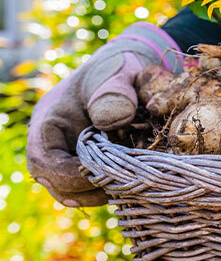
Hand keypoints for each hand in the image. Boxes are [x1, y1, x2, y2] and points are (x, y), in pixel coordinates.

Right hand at [27, 23, 181, 206]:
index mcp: (51, 120)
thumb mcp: (118, 72)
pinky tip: (136, 183)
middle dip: (88, 189)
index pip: (44, 161)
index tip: (102, 176)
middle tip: (124, 186)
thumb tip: (112, 121)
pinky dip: (112, 188)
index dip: (69, 175)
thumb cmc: (119, 67)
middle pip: (56, 183)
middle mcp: (56, 143)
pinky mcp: (91, 163)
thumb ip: (115, 92)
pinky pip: (93, 186)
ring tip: (132, 186)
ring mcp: (71, 155)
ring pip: (75, 191)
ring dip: (101, 193)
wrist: (129, 68)